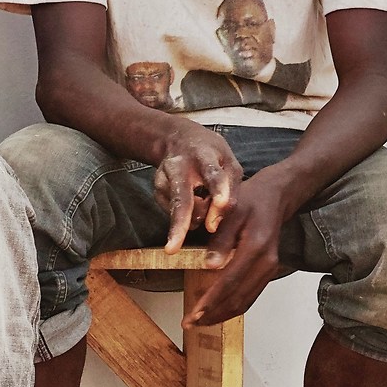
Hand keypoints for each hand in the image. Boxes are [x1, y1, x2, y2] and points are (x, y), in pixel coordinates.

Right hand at [152, 122, 241, 250]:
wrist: (177, 138)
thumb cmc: (211, 155)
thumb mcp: (229, 164)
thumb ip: (230, 192)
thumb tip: (213, 226)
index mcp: (204, 156)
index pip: (213, 173)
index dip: (219, 189)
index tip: (221, 203)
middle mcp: (179, 167)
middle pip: (181, 198)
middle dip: (179, 222)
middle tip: (173, 248)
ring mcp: (163, 179)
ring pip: (178, 210)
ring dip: (194, 217)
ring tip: (203, 200)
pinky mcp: (156, 190)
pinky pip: (173, 213)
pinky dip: (187, 214)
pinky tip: (193, 199)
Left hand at [183, 175, 292, 326]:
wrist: (275, 197)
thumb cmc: (250, 200)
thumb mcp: (230, 212)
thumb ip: (220, 240)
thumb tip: (208, 265)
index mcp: (256, 248)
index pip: (230, 282)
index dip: (211, 301)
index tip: (194, 314)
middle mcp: (266, 263)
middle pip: (239, 298)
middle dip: (214, 314)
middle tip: (190, 323)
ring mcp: (269, 269)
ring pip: (246, 301)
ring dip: (223, 314)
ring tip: (200, 321)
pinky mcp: (267, 271)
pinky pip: (250, 295)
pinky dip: (233, 306)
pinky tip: (217, 311)